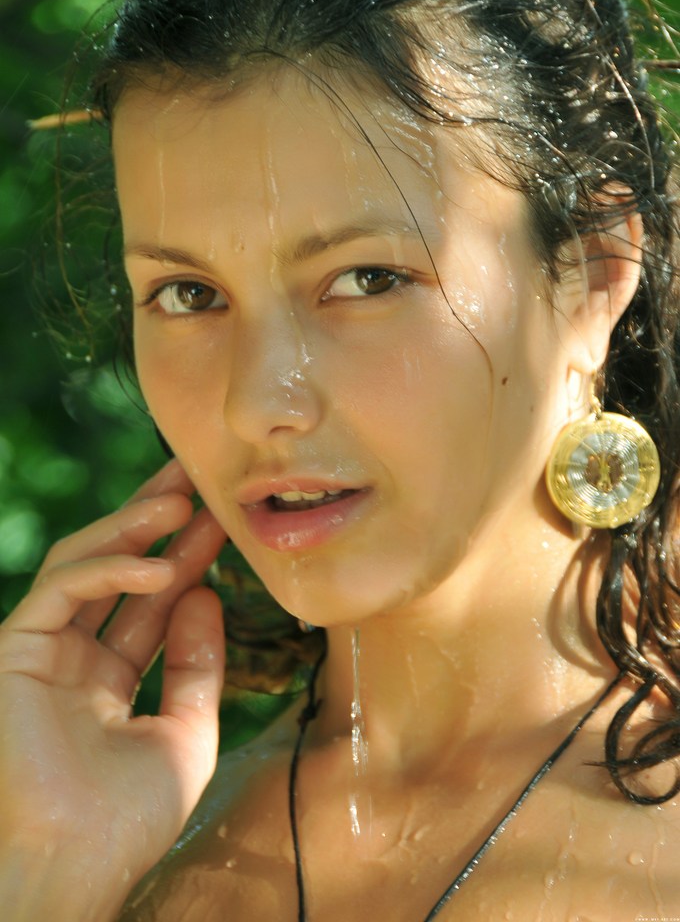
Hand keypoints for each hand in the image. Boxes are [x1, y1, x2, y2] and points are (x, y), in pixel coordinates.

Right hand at [0, 460, 226, 917]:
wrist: (74, 868)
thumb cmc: (127, 818)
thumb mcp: (186, 730)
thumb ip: (197, 663)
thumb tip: (208, 594)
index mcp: (108, 678)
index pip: (150, 599)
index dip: (187, 556)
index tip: (225, 519)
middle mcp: (72, 656)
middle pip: (116, 566)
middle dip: (156, 518)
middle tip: (198, 476)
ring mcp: (41, 651)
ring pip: (82, 562)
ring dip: (132, 527)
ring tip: (183, 502)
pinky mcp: (15, 651)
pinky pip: (61, 589)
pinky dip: (109, 569)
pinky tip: (160, 568)